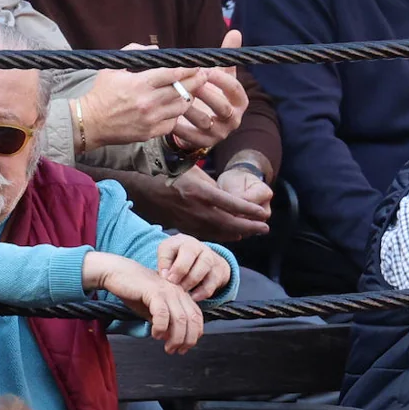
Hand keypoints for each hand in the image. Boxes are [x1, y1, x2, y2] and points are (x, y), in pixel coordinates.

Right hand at [77, 61, 206, 147]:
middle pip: (182, 90)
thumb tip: (157, 49)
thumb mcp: (113, 69)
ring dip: (188, 98)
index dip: (188, 68)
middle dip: (196, 81)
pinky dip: (176, 115)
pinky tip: (174, 109)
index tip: (197, 65)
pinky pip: (172, 123)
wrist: (88, 123)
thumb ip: (135, 53)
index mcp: (139, 83)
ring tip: (190, 92)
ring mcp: (150, 119)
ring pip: (181, 107)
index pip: (173, 73)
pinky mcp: (150, 133)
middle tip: (203, 75)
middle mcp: (148, 102)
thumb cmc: (100, 94)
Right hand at [82, 252, 203, 353]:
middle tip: (175, 350)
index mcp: (180, 294)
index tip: (184, 348)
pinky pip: (163, 314)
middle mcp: (177, 291)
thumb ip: (165, 321)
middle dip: (187, 340)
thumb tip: (171, 339)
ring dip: (176, 338)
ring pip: (180, 319)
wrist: (116, 272)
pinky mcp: (153, 291)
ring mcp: (167, 290)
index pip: (197, 317)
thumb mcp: (153, 308)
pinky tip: (155, 334)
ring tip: (167, 347)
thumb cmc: (134, 290)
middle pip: (192, 320)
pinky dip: (161, 328)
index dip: (194, 336)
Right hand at [148, 166, 270, 240]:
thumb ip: (213, 187)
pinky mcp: (182, 227)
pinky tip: (231, 235)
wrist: (143, 186)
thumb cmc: (170, 174)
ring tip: (252, 232)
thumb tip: (231, 200)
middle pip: (229, 222)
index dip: (250, 211)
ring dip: (238, 233)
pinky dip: (222, 236)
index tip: (263, 214)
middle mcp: (196, 209)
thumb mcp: (195, 173)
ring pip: (219, 232)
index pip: (232, 204)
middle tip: (264, 228)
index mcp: (200, 192)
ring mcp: (189, 220)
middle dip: (249, 226)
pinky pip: (206, 235)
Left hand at [156, 233, 233, 301]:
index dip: (164, 263)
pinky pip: (211, 281)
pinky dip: (201, 291)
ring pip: (203, 265)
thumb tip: (165, 276)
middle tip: (173, 283)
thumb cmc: (178, 262)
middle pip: (189, 251)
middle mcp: (195, 245)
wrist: (203, 261)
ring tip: (183, 291)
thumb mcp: (168, 260)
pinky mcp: (219, 270)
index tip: (164, 277)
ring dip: (191, 281)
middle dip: (180, 269)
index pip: (168, 247)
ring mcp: (210, 256)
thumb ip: (164, 266)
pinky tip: (193, 297)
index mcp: (178, 241)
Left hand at [170, 31, 247, 150]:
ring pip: (204, 121)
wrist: (202, 120)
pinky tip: (167, 115)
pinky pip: (191, 136)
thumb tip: (235, 32)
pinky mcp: (204, 143)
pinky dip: (179, 126)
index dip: (220, 79)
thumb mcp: (220, 74)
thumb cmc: (210, 91)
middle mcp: (233, 118)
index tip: (205, 71)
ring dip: (189, 108)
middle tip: (189, 83)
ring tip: (175, 97)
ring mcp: (219, 132)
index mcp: (239, 100)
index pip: (235, 89)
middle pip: (222, 107)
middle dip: (206, 94)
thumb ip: (226, 55)